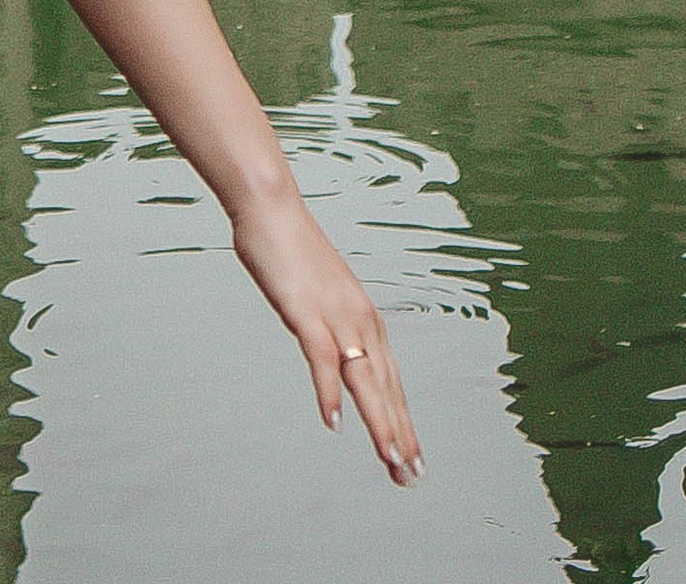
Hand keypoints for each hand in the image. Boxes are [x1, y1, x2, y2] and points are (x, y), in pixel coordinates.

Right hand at [230, 182, 421, 483]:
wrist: (272, 208)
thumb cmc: (294, 253)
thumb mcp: (323, 299)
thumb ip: (334, 329)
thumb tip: (340, 356)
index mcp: (366, 320)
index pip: (391, 383)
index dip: (403, 423)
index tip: (413, 460)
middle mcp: (360, 320)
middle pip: (386, 388)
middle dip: (400, 435)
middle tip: (412, 477)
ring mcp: (335, 316)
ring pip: (364, 380)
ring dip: (379, 423)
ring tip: (390, 461)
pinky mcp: (306, 311)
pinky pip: (321, 359)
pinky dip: (329, 392)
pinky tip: (333, 422)